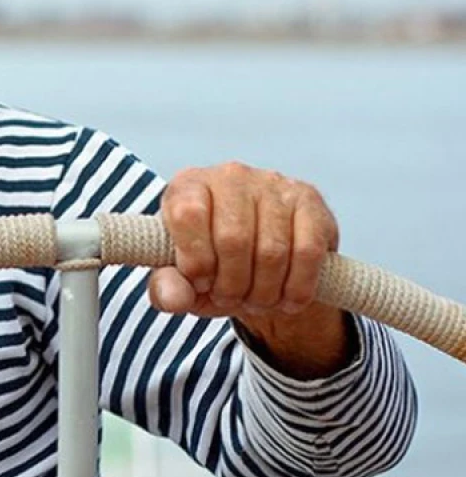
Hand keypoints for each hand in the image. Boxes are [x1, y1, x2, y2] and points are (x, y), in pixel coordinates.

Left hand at [148, 162, 351, 376]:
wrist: (260, 258)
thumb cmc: (213, 262)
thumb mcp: (183, 279)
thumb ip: (168, 288)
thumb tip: (172, 298)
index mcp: (189, 186)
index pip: (187, 214)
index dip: (195, 259)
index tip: (201, 282)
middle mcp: (229, 176)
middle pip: (233, 239)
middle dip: (231, 284)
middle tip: (231, 298)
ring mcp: (272, 184)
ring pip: (272, 251)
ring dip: (264, 291)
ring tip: (256, 300)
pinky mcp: (309, 200)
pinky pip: (308, 252)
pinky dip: (297, 287)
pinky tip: (286, 298)